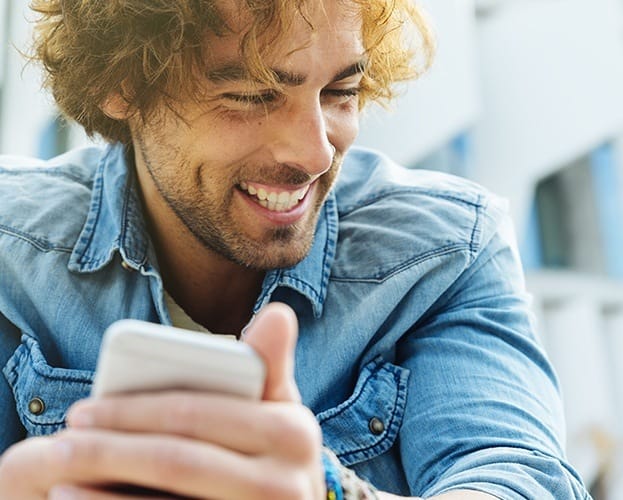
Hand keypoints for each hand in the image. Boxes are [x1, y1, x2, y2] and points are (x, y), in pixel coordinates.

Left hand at [0, 303, 325, 498]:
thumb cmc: (271, 447)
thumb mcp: (277, 405)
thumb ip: (270, 360)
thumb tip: (277, 312)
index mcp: (292, 431)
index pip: (196, 414)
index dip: (132, 412)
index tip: (80, 411)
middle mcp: (287, 483)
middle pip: (176, 461)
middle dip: (108, 450)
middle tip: (60, 444)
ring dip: (103, 492)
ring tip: (62, 477)